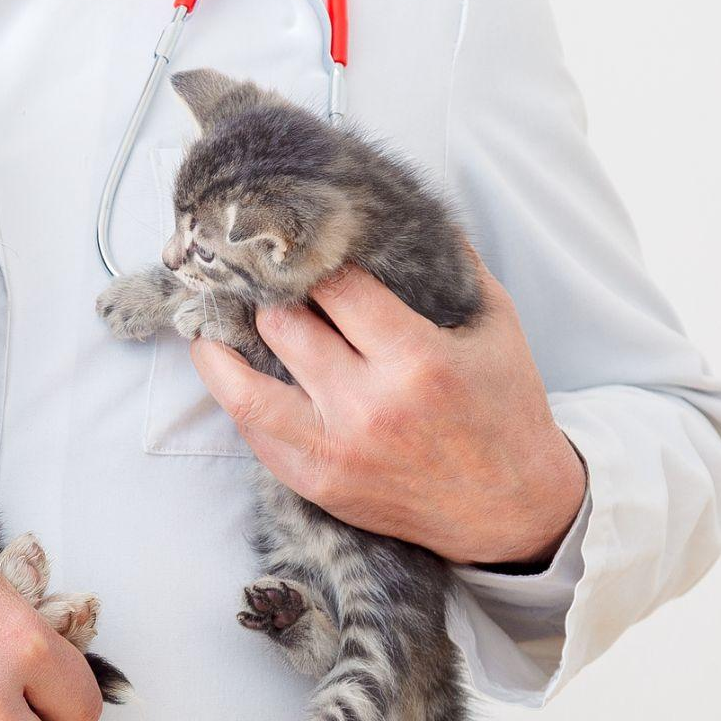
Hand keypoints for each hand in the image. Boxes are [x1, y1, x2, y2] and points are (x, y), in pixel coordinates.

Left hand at [188, 256, 586, 566]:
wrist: (510, 509)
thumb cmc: (503, 409)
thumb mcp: (496, 325)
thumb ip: (455, 263)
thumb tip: (408, 211)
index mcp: (418, 359)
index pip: (335, 287)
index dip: (310, 258)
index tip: (298, 242)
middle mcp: (369, 406)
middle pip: (283, 327)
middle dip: (266, 293)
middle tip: (254, 273)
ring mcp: (336, 450)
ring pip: (244, 389)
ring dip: (219, 347)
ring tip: (210, 318)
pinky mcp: (317, 483)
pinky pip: (253, 433)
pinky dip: (234, 396)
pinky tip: (227, 370)